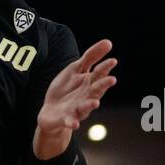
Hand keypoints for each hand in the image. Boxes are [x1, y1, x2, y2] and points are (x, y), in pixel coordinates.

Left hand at [33, 39, 117, 159]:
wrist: (52, 111)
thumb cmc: (68, 88)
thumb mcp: (77, 69)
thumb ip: (91, 56)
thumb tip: (109, 42)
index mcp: (90, 83)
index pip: (99, 73)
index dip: (105, 67)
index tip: (113, 60)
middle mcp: (87, 96)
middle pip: (96, 90)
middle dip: (103, 85)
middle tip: (111, 80)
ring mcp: (77, 109)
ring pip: (86, 107)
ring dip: (90, 105)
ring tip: (95, 102)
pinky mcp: (66, 119)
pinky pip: (70, 121)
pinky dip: (72, 122)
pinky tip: (74, 123)